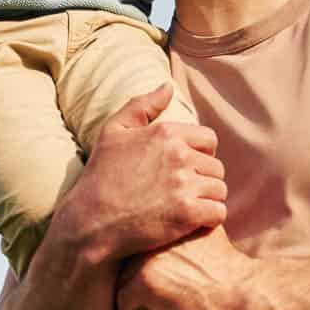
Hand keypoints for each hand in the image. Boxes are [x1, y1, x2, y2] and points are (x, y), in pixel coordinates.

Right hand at [49, 84, 227, 266]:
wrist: (90, 222)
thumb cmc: (100, 176)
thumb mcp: (113, 131)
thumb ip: (142, 105)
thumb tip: (168, 86)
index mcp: (166, 133)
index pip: (208, 140)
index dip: (199, 155)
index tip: (183, 170)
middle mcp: (179, 155)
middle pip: (216, 167)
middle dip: (203, 179)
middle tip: (182, 192)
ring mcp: (185, 185)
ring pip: (219, 190)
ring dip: (207, 200)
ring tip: (185, 207)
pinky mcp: (188, 214)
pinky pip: (219, 212)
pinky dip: (209, 219)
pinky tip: (191, 223)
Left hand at [115, 225, 254, 309]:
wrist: (240, 292)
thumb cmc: (229, 270)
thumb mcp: (207, 234)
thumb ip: (187, 229)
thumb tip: (179, 231)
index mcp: (169, 222)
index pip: (140, 236)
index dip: (138, 254)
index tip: (139, 270)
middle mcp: (154, 235)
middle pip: (127, 255)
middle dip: (129, 272)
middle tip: (130, 289)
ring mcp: (148, 258)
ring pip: (122, 276)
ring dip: (125, 291)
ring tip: (127, 305)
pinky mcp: (145, 282)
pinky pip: (122, 298)